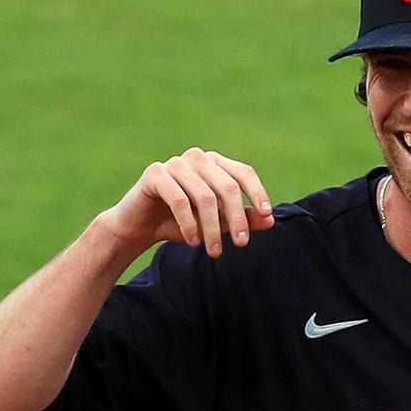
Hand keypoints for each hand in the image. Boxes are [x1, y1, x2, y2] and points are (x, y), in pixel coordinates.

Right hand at [98, 147, 274, 256]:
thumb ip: (242, 219)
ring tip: (215, 252)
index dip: (257, 193)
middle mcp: (197, 158)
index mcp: (215, 163)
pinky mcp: (155, 174)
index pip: (243, 173)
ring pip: (205, 197)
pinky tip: (193, 241)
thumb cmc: (183, 222)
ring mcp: (175, 163)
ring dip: (212, 228)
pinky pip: (179, 200)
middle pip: (228, 186)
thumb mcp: (216, 223)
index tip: (266, 216)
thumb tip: (270, 220)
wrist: (140, 226)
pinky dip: (189, 224)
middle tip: (242, 244)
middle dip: (237, 218)